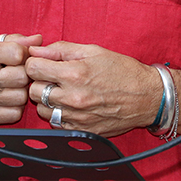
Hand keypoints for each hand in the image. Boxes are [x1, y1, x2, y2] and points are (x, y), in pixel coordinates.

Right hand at [0, 33, 41, 124]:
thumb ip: (11, 40)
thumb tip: (37, 39)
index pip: (15, 53)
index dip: (24, 54)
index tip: (20, 56)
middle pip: (21, 76)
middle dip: (25, 73)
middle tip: (20, 71)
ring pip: (20, 97)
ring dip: (22, 91)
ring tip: (14, 85)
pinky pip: (13, 114)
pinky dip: (15, 107)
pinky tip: (8, 99)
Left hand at [25, 42, 160, 137]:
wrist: (147, 97)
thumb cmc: (121, 70)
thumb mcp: (93, 50)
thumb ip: (61, 49)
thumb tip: (36, 50)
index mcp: (74, 73)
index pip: (33, 68)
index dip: (35, 62)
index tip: (43, 62)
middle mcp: (73, 98)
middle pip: (33, 90)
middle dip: (39, 81)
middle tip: (52, 77)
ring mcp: (77, 117)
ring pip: (42, 110)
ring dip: (47, 100)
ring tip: (62, 91)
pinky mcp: (82, 131)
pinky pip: (56, 124)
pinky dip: (58, 114)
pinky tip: (70, 105)